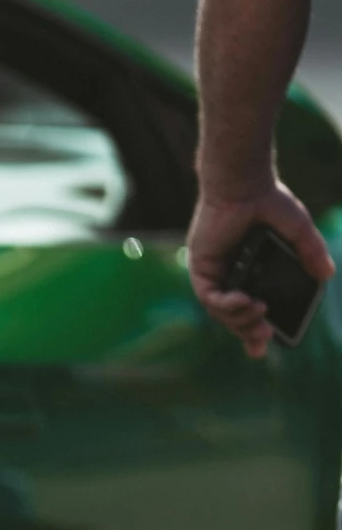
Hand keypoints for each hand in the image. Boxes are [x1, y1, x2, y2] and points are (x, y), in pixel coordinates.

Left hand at [187, 179, 333, 358]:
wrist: (245, 185)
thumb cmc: (269, 202)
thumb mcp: (298, 231)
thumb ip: (310, 253)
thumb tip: (327, 275)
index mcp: (253, 273)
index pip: (251, 310)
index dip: (256, 331)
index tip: (268, 344)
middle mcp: (232, 276)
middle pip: (235, 317)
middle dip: (249, 332)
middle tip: (263, 341)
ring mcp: (215, 273)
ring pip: (221, 311)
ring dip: (239, 319)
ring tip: (260, 313)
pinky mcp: (201, 267)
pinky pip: (209, 296)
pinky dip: (226, 304)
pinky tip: (244, 301)